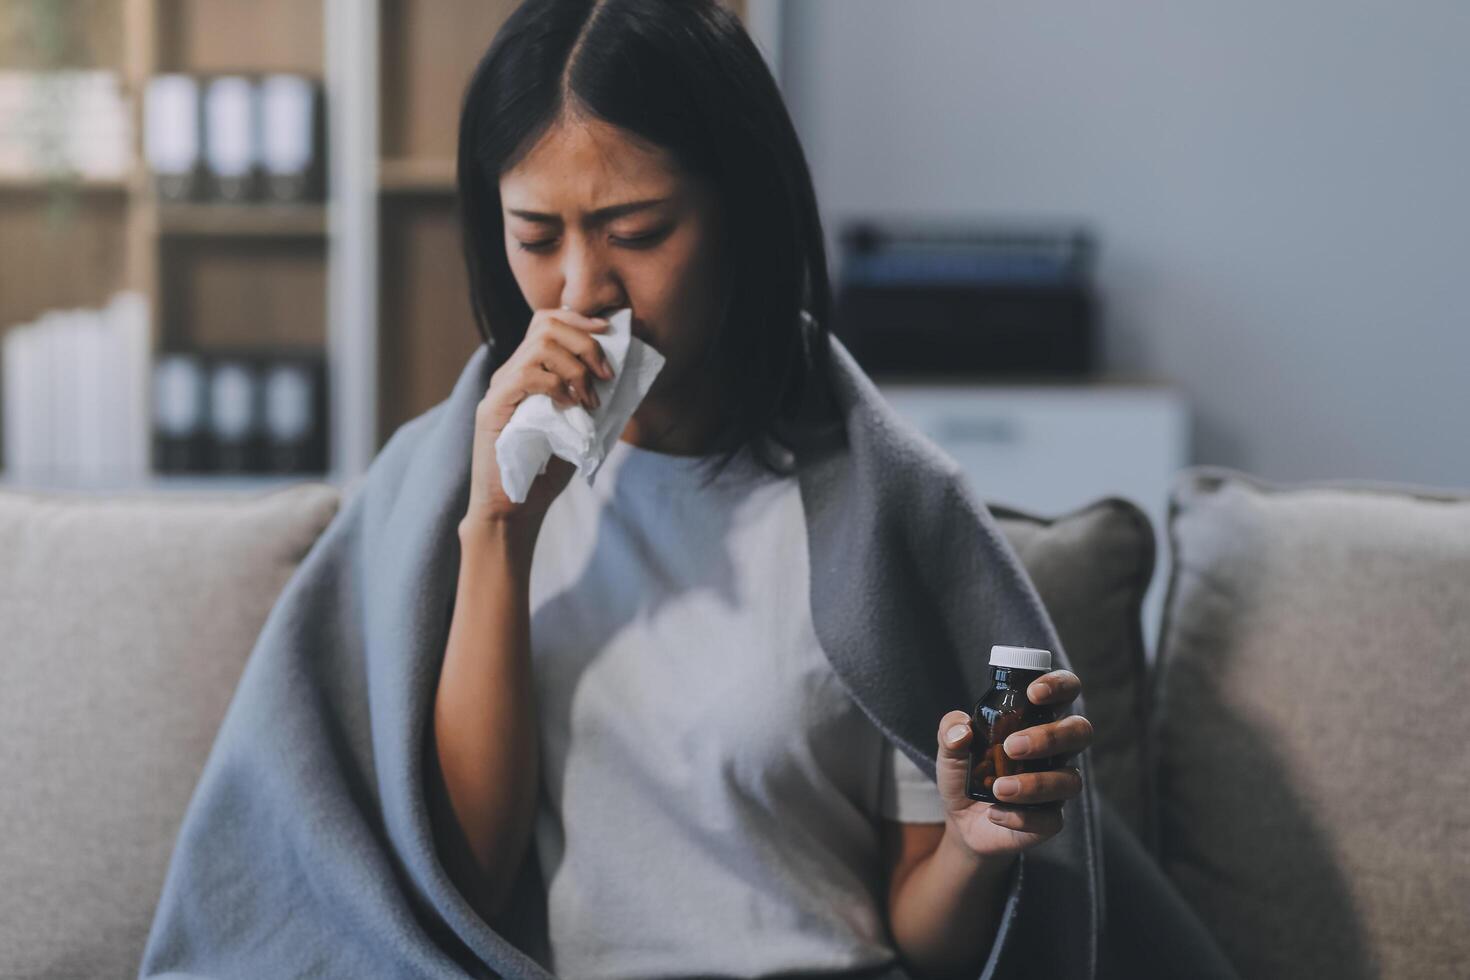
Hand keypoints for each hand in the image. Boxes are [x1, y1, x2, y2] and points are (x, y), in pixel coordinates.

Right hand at [465, 307, 617, 526]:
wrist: (515, 508)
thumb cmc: (547, 469)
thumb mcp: (579, 424)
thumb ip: (590, 396)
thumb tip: (620, 373)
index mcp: (528, 371)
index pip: (548, 321)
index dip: (580, 319)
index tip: (610, 333)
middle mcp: (510, 373)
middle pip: (547, 325)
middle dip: (586, 343)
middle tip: (607, 376)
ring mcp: (499, 389)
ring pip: (540, 346)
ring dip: (576, 369)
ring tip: (589, 400)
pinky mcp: (493, 409)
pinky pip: (527, 377)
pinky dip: (556, 386)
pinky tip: (570, 407)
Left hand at [933, 670, 1091, 861]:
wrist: (961, 819)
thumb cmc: (966, 772)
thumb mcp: (950, 748)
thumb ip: (950, 730)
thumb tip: (961, 730)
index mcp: (1037, 721)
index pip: (1066, 692)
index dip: (1059, 685)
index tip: (1033, 693)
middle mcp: (1056, 751)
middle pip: (1080, 732)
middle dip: (1050, 736)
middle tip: (1012, 746)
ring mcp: (1057, 786)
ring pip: (1070, 780)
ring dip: (1034, 784)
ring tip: (998, 789)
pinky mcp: (1050, 819)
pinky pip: (1051, 819)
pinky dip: (1022, 817)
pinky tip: (996, 813)